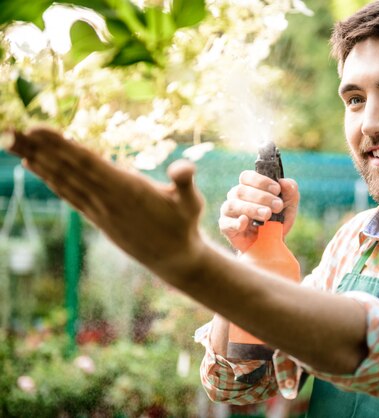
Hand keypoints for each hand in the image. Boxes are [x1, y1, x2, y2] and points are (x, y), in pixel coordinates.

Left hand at [9, 126, 205, 282]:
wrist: (173, 260)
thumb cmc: (184, 225)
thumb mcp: (192, 203)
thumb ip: (185, 183)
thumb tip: (184, 167)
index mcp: (127, 190)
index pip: (88, 163)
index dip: (61, 146)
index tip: (37, 129)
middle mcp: (107, 199)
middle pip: (67, 170)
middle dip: (38, 150)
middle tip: (10, 130)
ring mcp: (99, 210)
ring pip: (62, 181)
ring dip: (36, 161)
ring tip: (12, 143)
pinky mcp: (97, 217)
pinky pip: (68, 194)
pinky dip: (49, 179)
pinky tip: (34, 167)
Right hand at [219, 170, 298, 251]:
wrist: (272, 244)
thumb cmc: (277, 220)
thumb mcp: (289, 205)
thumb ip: (290, 191)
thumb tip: (284, 182)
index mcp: (248, 187)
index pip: (247, 176)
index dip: (261, 181)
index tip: (277, 189)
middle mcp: (235, 196)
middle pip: (242, 190)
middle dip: (262, 197)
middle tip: (277, 206)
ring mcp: (229, 211)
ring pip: (233, 204)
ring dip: (252, 208)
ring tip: (267, 215)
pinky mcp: (226, 226)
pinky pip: (226, 222)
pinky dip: (236, 222)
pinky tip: (246, 222)